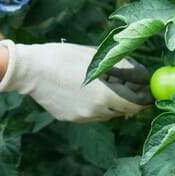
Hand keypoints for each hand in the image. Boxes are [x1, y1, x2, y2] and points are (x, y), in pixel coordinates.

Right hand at [0, 39, 148, 121]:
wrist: (29, 70)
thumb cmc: (62, 57)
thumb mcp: (94, 57)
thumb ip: (119, 67)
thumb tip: (138, 74)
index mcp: (104, 95)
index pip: (135, 105)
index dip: (143, 99)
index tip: (145, 92)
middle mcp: (95, 111)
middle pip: (121, 111)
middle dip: (126, 100)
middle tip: (123, 86)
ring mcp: (80, 117)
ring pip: (104, 113)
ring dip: (108, 103)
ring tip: (97, 85)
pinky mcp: (68, 118)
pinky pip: (88, 114)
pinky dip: (90, 105)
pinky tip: (79, 90)